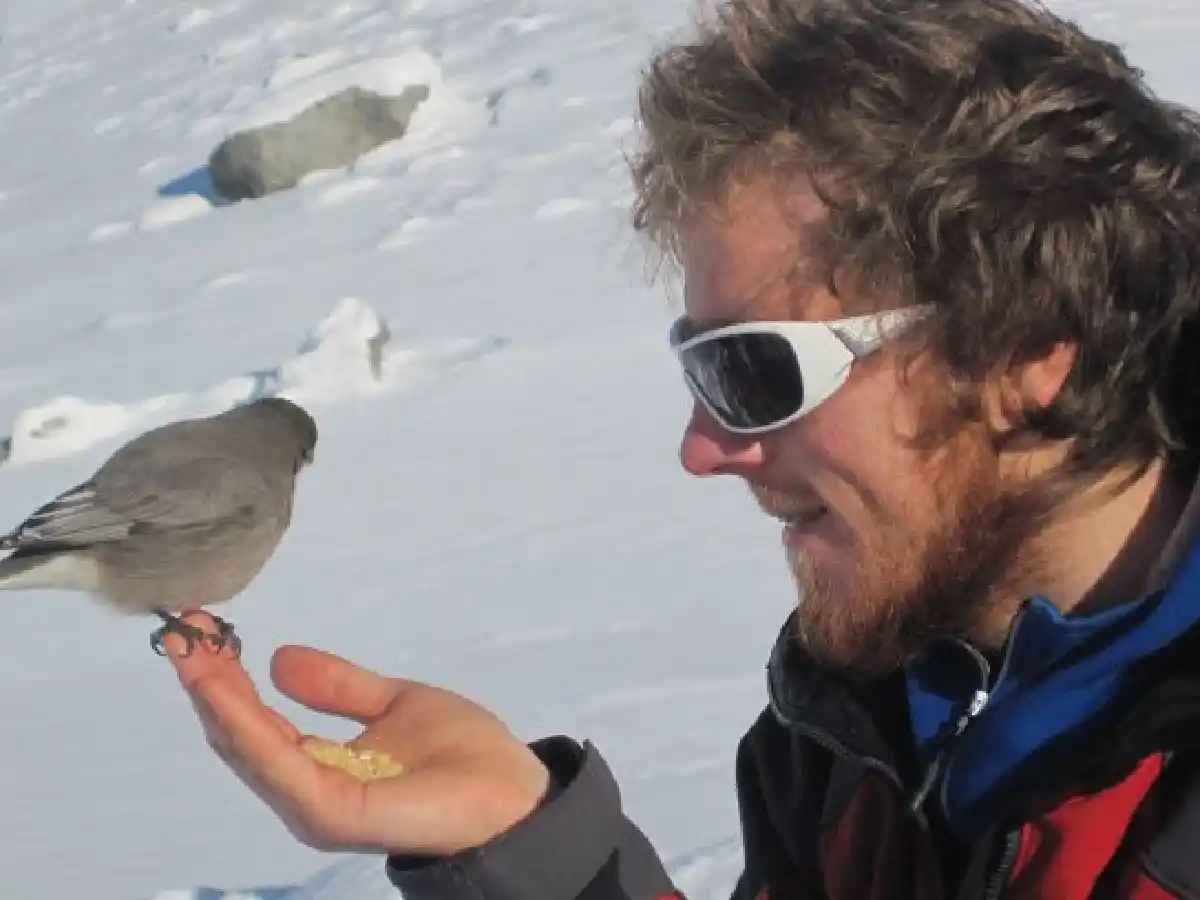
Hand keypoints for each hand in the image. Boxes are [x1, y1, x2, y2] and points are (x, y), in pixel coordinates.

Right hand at [163, 612, 551, 856]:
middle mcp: (306, 792)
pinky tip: (223, 686)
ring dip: (216, 697)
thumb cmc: (463, 755)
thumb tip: (280, 659)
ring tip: (192, 648)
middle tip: (185, 629)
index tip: (205, 629)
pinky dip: (245, 723)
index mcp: (319, 770)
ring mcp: (314, 805)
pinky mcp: (330, 811)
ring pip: (249, 748)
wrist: (512, 793)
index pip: (258, 724)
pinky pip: (278, 764)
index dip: (227, 679)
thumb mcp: (393, 704)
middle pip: (241, 736)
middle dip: (209, 682)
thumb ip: (338, 687)